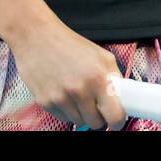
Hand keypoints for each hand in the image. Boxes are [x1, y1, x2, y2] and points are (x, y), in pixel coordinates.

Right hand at [7, 21, 127, 129]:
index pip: (115, 116)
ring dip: (81, 113)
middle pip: (96, 123)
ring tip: (77, 94)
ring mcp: (61, 98)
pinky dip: (66, 110)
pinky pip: (62, 118)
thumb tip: (123, 100)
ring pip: (79, 121)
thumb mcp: (101, 56)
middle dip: (98, 116)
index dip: (117, 121)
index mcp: (98, 78)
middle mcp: (80, 91)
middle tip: (94, 103)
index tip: (116, 119)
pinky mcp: (45, 103)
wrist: (37, 37)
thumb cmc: (70, 44)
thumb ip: (114, 78)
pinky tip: (63, 93)